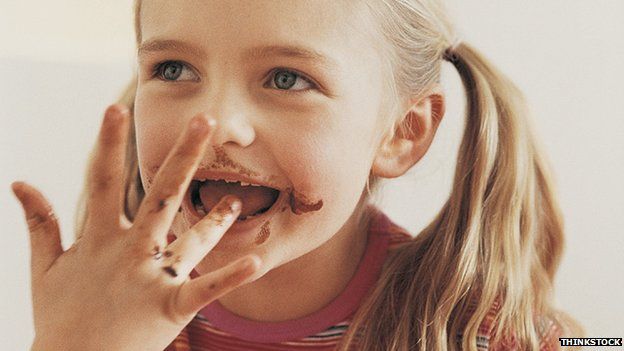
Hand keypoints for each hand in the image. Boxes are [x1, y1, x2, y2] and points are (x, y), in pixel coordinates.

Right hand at [12, 105, 260, 350]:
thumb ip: (39, 223)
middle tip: (205, 119)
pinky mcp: (169, 306)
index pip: (102, 181)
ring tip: (237, 198)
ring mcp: (150, 278)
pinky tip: (256, 260)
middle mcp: (128, 252)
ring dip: (215, 217)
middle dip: (183, 156)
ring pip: (189, 238)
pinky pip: (204, 289)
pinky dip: (231, 276)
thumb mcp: (45, 268)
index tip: (115, 108)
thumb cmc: (61, 318)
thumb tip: (20, 182)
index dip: (107, 144)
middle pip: (159, 195)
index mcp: (99, 239)